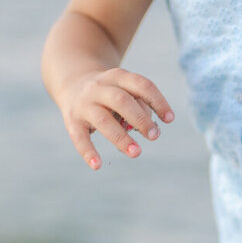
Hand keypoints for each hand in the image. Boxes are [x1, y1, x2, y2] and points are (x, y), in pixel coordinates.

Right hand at [59, 67, 173, 170]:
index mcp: (117, 76)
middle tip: (154, 136)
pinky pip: (79, 137)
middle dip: (140, 119)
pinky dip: (88, 152)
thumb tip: (147, 129)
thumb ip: (138, 104)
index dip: (158, 101)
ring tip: (137, 152)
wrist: (73, 83)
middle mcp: (99, 87)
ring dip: (121, 137)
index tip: (169, 119)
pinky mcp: (72, 120)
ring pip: (103, 120)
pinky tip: (97, 166)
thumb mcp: (124, 89)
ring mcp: (84, 104)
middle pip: (122, 101)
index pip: (141, 85)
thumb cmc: (110, 92)